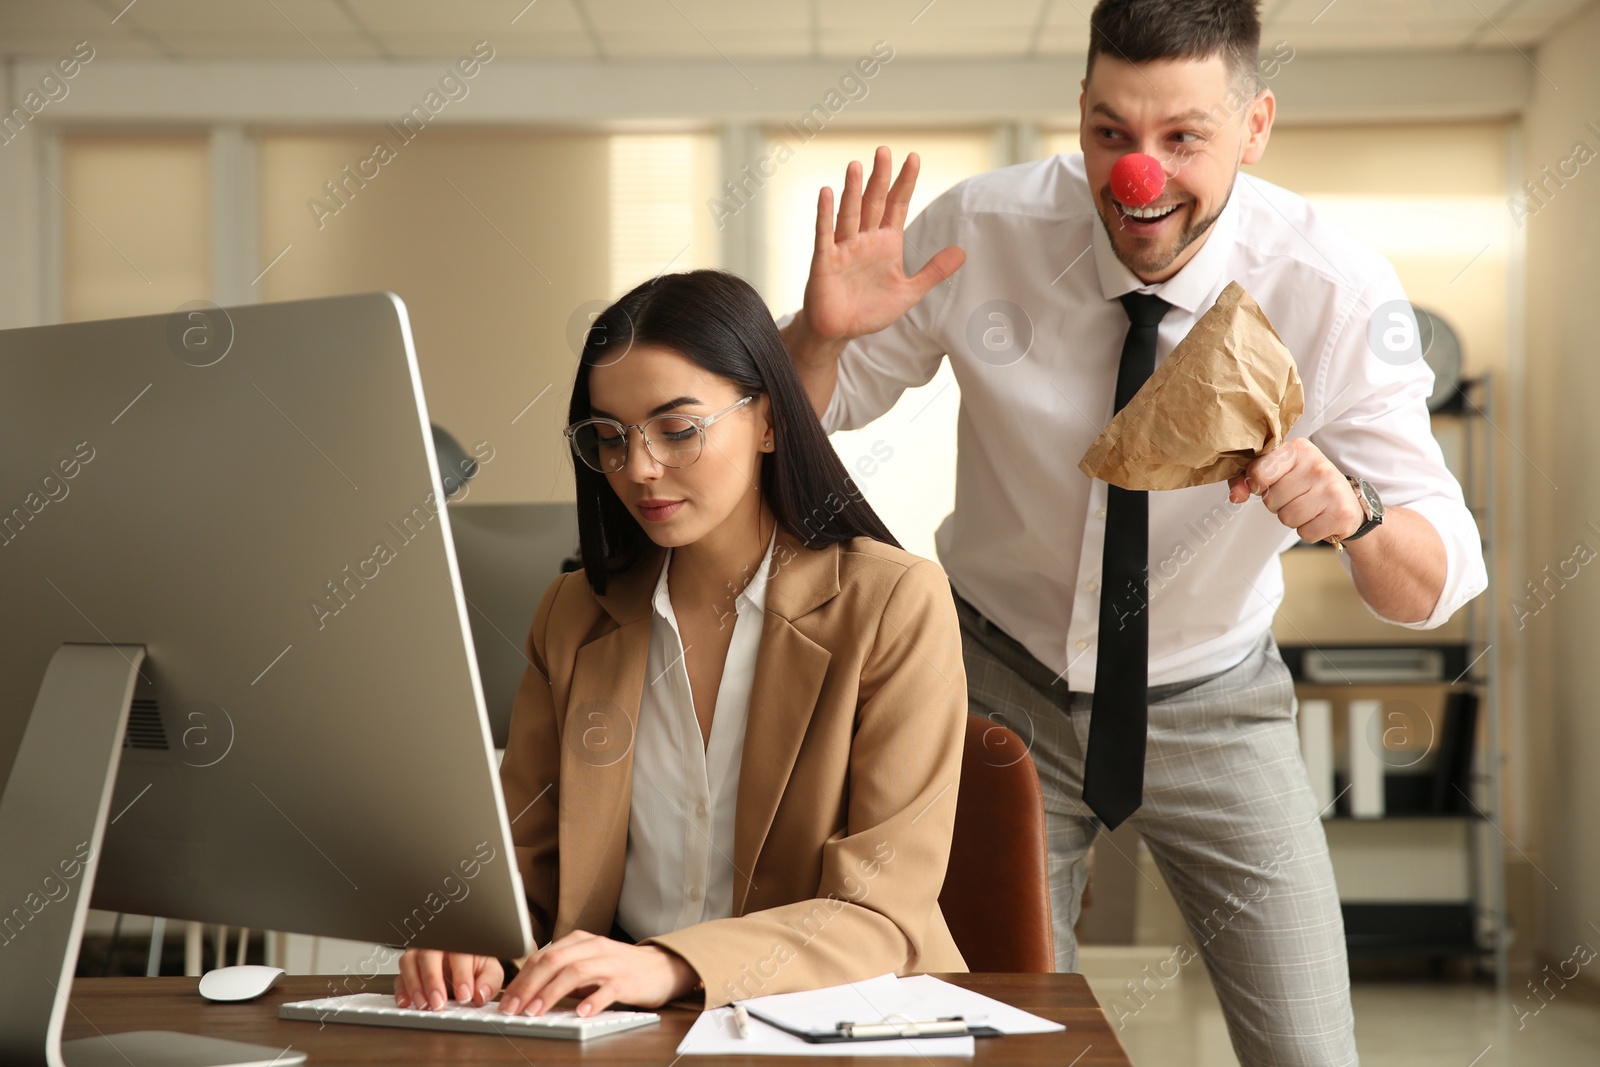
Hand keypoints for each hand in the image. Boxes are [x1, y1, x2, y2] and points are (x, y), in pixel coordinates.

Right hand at [394, 949, 502, 1010]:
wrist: (463, 965)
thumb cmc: (475, 965)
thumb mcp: (489, 971)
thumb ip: (489, 981)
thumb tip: (481, 994)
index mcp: (460, 943)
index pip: (459, 954)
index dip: (461, 975)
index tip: (464, 996)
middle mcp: (437, 946)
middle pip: (429, 955)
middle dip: (432, 980)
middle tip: (438, 1003)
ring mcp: (419, 955)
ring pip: (409, 962)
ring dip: (415, 985)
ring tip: (424, 1005)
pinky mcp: (408, 969)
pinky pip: (399, 977)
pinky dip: (401, 991)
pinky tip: (407, 1003)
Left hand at [499, 931, 697, 1016]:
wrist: (662, 967)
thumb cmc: (621, 968)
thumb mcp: (588, 965)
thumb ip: (563, 974)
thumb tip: (529, 995)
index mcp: (580, 941)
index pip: (543, 957)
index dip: (522, 979)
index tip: (507, 1001)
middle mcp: (594, 947)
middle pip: (554, 961)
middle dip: (529, 986)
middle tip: (514, 1009)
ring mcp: (612, 962)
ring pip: (575, 972)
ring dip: (551, 993)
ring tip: (537, 1012)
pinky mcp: (628, 980)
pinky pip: (608, 988)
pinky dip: (592, 1001)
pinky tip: (581, 1013)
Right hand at [801, 146, 965, 344]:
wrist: (839, 331)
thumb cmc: (870, 310)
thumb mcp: (908, 291)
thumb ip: (933, 271)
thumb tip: (962, 252)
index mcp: (886, 243)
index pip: (897, 205)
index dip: (906, 182)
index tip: (913, 158)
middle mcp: (865, 239)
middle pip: (874, 202)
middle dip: (880, 177)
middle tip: (884, 150)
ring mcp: (843, 247)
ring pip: (850, 213)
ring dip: (853, 190)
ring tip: (856, 165)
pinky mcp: (825, 260)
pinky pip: (825, 233)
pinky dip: (826, 214)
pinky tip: (827, 192)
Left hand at [1227, 439, 1363, 543]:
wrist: (1348, 502)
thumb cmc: (1306, 485)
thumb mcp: (1279, 473)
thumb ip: (1248, 479)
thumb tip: (1236, 495)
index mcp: (1297, 449)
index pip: (1258, 473)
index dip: (1257, 485)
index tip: (1266, 485)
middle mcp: (1316, 465)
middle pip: (1271, 500)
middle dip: (1277, 504)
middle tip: (1296, 497)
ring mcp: (1331, 489)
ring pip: (1287, 518)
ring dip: (1292, 519)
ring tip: (1308, 507)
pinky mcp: (1341, 513)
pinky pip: (1305, 534)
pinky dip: (1308, 531)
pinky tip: (1320, 518)